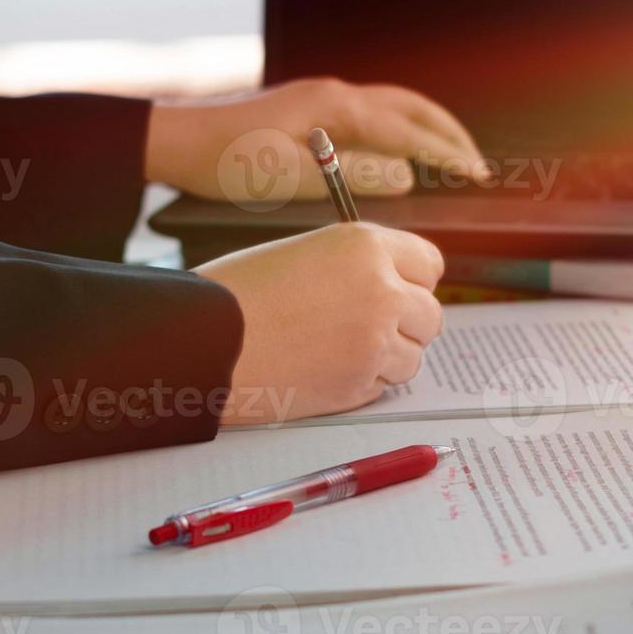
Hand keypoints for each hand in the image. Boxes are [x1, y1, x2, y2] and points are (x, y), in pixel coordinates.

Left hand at [146, 78, 486, 205]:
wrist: (179, 142)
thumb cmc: (225, 162)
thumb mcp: (290, 178)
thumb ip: (352, 177)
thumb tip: (406, 176)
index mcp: (335, 106)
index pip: (408, 130)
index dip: (446, 154)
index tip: (477, 175)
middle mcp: (335, 94)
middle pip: (411, 109)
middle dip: (448, 137)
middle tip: (478, 168)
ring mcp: (324, 100)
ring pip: (394, 108)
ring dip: (428, 130)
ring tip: (452, 157)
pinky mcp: (312, 111)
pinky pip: (373, 115)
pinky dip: (402, 131)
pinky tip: (402, 153)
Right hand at [196, 223, 444, 424]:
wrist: (202, 341)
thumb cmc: (237, 291)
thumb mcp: (304, 251)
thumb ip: (355, 264)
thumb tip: (391, 282)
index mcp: (367, 247)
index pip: (430, 264)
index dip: (413, 279)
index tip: (399, 289)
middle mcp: (383, 292)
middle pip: (430, 314)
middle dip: (406, 322)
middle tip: (368, 326)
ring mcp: (375, 344)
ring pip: (413, 356)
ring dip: (387, 357)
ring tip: (339, 350)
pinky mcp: (359, 386)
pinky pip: (384, 385)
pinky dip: (363, 382)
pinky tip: (324, 369)